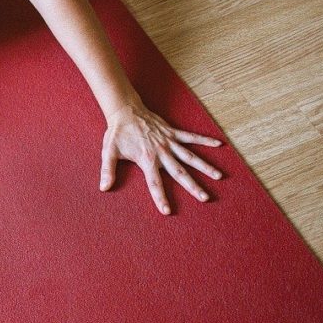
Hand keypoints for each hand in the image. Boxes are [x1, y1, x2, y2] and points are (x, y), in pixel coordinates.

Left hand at [100, 102, 224, 213]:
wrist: (125, 111)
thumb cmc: (117, 133)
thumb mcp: (108, 152)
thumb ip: (108, 170)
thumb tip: (104, 188)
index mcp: (146, 159)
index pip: (154, 183)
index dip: (160, 198)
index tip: (167, 211)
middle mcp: (161, 152)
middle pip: (179, 172)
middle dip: (192, 186)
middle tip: (205, 198)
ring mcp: (168, 141)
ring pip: (190, 156)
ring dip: (205, 166)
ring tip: (219, 176)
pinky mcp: (172, 132)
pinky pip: (191, 136)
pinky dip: (205, 140)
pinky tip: (219, 145)